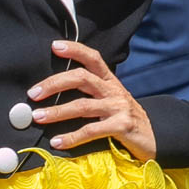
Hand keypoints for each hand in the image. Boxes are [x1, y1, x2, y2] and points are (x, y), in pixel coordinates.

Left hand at [27, 40, 155, 160]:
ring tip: (38, 116)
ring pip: (82, 106)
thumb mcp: (111, 102)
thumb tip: (55, 94)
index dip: (75, 50)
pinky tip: (57, 142)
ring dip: (56, 112)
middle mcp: (114, 91)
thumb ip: (91, 95)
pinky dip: (71, 137)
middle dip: (54, 83)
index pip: (93, 58)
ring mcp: (119, 108)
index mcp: (110, 82)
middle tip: (33, 93)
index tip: (55, 46)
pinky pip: (91, 131)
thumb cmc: (125, 120)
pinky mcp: (122, 127)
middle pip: (81, 78)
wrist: (155, 139)